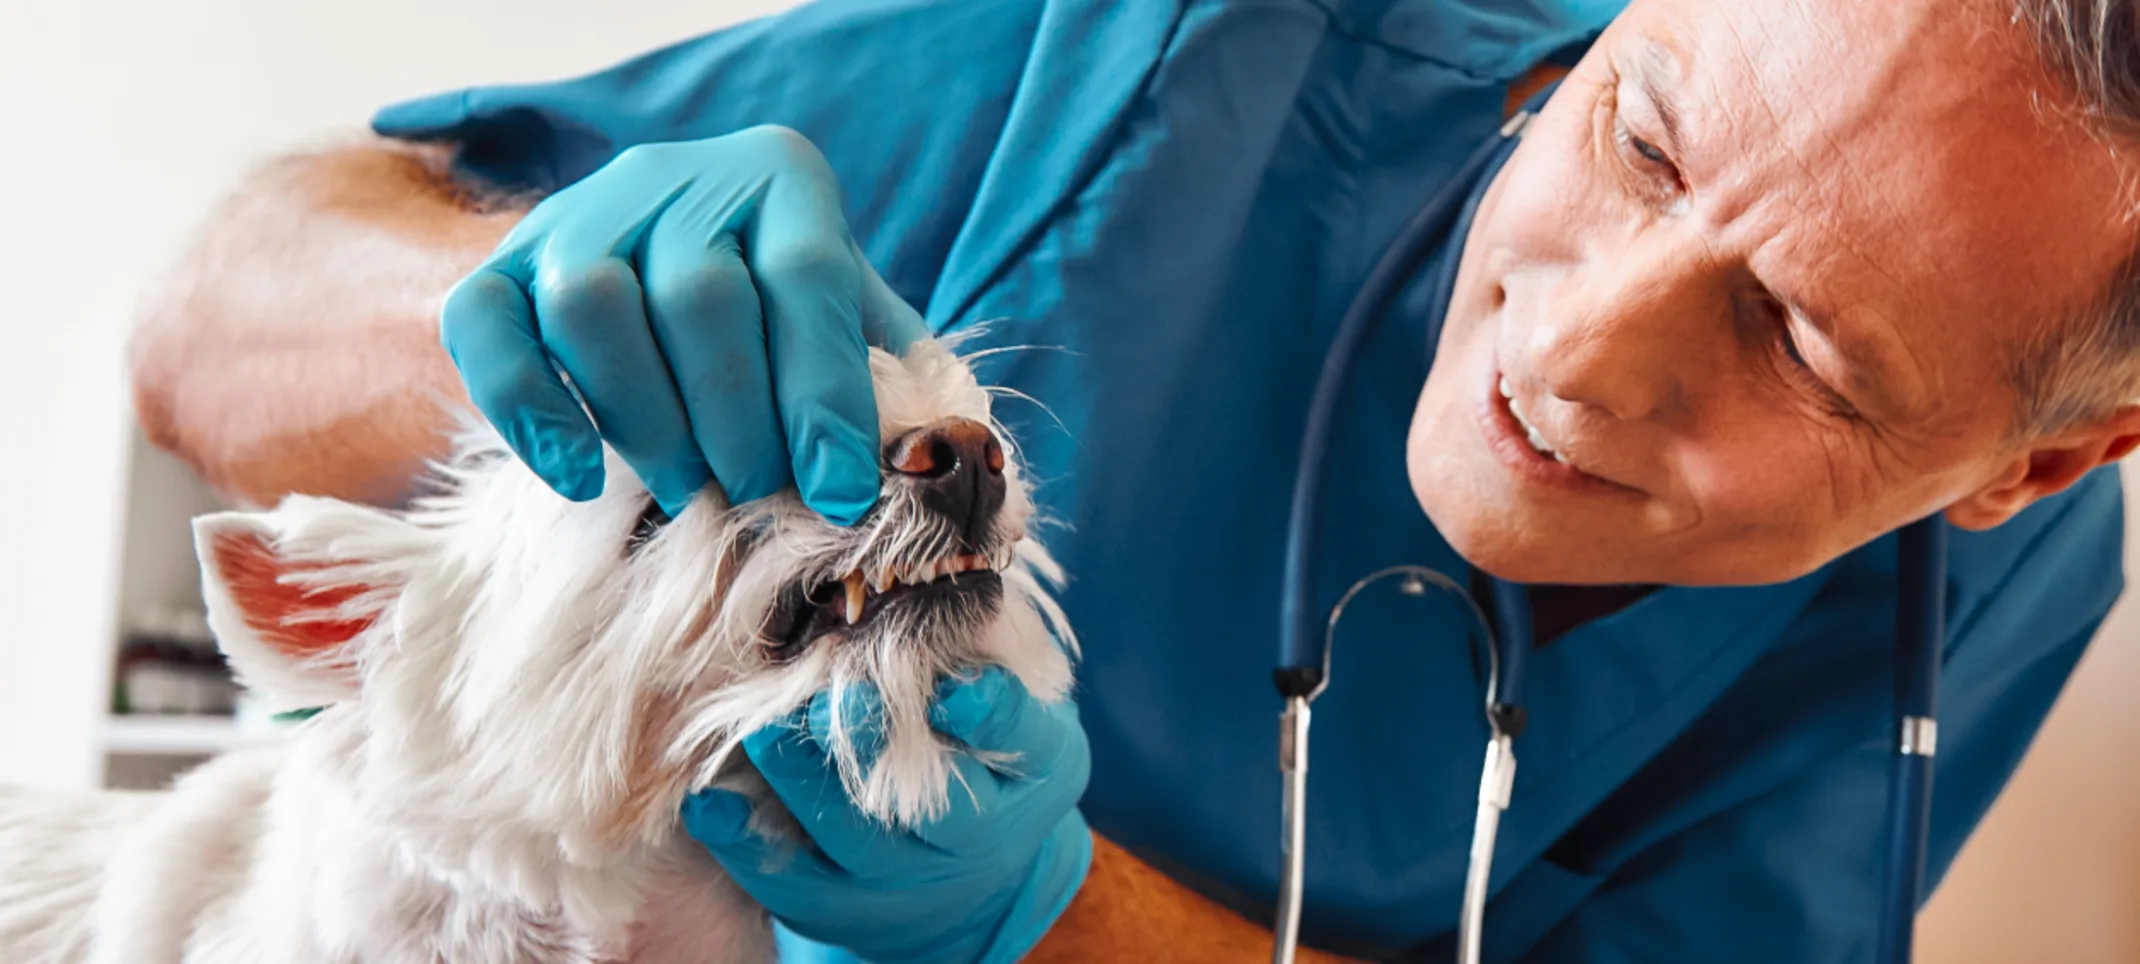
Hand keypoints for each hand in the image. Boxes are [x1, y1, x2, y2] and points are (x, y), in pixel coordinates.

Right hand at [436, 125, 929, 521]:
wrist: (668, 270)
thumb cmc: (786, 319)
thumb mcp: (855, 323)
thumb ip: (894, 373)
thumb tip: (931, 456)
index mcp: (779, 176)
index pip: (805, 274)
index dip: (824, 392)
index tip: (838, 490)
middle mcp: (672, 175)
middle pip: (698, 292)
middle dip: (736, 419)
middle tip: (756, 495)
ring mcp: (575, 213)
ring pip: (592, 302)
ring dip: (644, 417)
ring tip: (685, 488)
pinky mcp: (498, 265)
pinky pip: (483, 325)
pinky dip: (528, 409)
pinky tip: (578, 477)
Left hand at [682, 668, 1093, 963]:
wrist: (966, 867)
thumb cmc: (989, 739)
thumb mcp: (1019, 687)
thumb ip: (987, 633)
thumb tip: (947, 534)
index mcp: (1038, 769)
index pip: (1023, 736)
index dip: (992, 715)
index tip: (957, 688)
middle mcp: (980, 837)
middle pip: (938, 806)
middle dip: (881, 745)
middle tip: (841, 693)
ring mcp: (907, 878)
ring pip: (853, 841)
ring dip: (804, 783)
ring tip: (762, 731)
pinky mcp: (837, 903)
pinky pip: (787, 879)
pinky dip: (745, 838)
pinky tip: (710, 800)